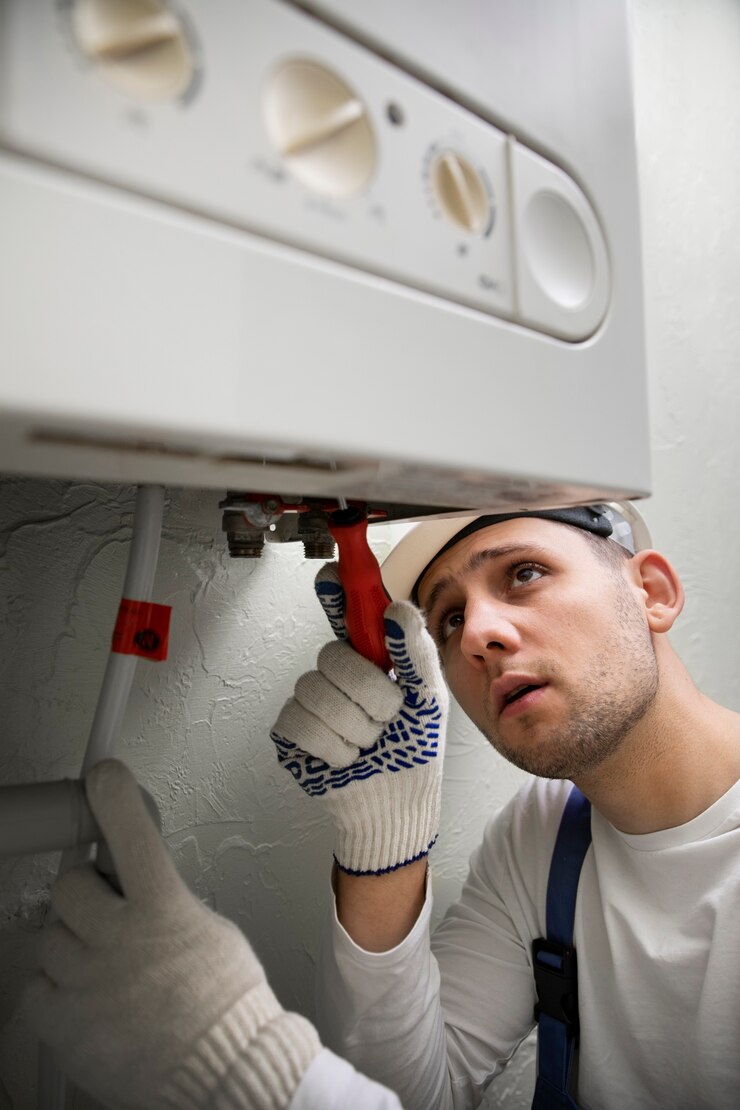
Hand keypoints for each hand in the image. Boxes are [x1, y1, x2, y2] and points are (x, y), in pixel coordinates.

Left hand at [24, 760, 319, 1109]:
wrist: (224, 1074)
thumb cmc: (226, 1006)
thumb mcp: (209, 930)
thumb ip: (168, 901)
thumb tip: (141, 885)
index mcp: (164, 907)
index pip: (130, 830)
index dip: (113, 794)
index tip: (104, 775)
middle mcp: (120, 937)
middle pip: (68, 885)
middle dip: (84, 895)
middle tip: (104, 913)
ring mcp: (88, 979)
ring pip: (48, 936)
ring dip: (71, 945)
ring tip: (102, 968)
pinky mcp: (65, 1022)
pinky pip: (35, 987)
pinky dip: (54, 990)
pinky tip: (84, 998)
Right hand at [270, 564, 448, 874]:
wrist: (397, 806)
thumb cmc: (414, 750)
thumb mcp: (428, 697)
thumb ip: (415, 652)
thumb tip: (395, 610)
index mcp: (368, 658)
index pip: (343, 614)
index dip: (335, 592)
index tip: (333, 576)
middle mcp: (335, 675)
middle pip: (332, 656)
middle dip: (369, 692)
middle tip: (387, 716)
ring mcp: (309, 702)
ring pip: (316, 691)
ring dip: (355, 726)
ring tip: (369, 742)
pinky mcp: (291, 733)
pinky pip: (299, 721)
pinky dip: (333, 746)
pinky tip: (346, 757)